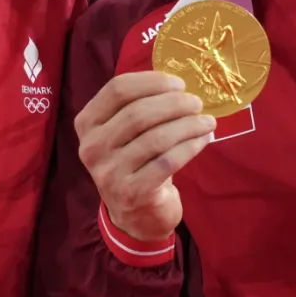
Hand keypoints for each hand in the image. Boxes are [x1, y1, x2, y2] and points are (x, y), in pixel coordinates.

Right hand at [76, 72, 215, 242]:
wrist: (135, 214)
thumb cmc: (134, 162)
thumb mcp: (125, 133)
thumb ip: (140, 105)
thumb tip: (178, 84)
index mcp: (87, 123)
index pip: (117, 89)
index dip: (152, 81)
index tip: (179, 84)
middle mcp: (92, 147)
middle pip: (138, 112)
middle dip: (175, 103)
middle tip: (197, 103)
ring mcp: (109, 172)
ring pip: (156, 138)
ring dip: (188, 125)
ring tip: (207, 121)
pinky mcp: (131, 193)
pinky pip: (167, 162)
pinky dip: (190, 147)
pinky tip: (203, 140)